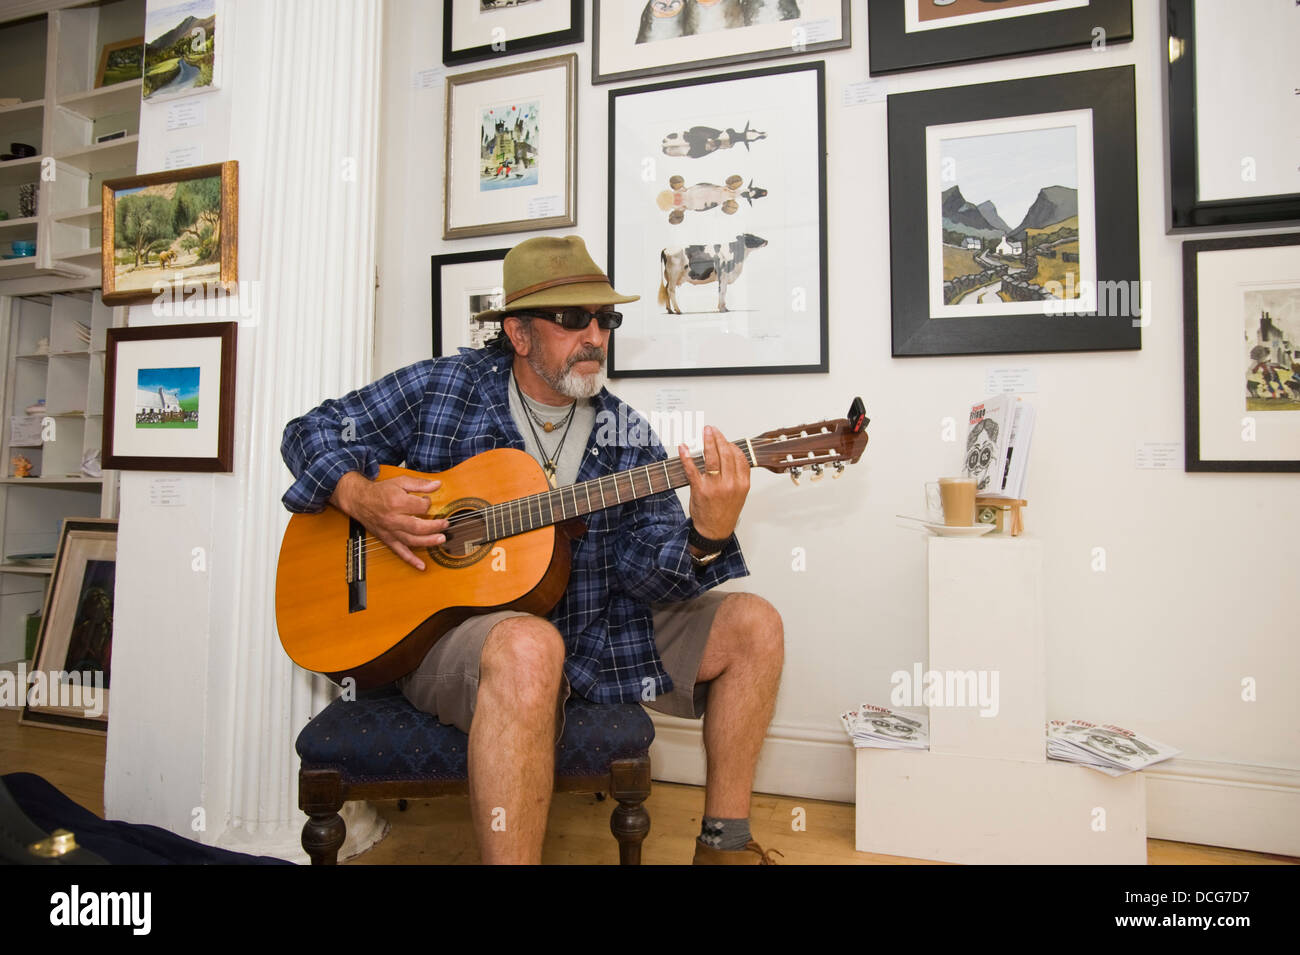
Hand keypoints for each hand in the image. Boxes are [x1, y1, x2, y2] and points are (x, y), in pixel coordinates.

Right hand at [332, 472, 448, 570]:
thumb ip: (419, 484)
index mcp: (397, 502)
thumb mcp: (400, 481)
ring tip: (441, 540)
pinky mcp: (387, 539)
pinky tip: (421, 566)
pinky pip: (400, 551)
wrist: (359, 500)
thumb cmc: (380, 491)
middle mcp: (393, 518)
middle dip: (435, 526)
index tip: (428, 501)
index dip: (428, 503)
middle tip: (445, 524)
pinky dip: (411, 560)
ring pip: (412, 540)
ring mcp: (390, 531)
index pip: (421, 507)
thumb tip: (437, 485)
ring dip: (428, 542)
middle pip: (418, 526)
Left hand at [678, 426, 749, 543]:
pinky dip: (687, 457)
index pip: (739, 457)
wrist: (715, 531)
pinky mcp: (700, 490)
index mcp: (742, 484)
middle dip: (719, 438)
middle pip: (726, 454)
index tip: (725, 440)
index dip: (731, 445)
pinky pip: (692, 469)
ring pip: (712, 458)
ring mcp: (715, 487)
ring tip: (705, 431)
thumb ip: (737, 475)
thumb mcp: (739, 494)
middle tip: (712, 429)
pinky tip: (684, 448)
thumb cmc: (725, 512)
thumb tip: (730, 454)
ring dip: (708, 441)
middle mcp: (730, 484)